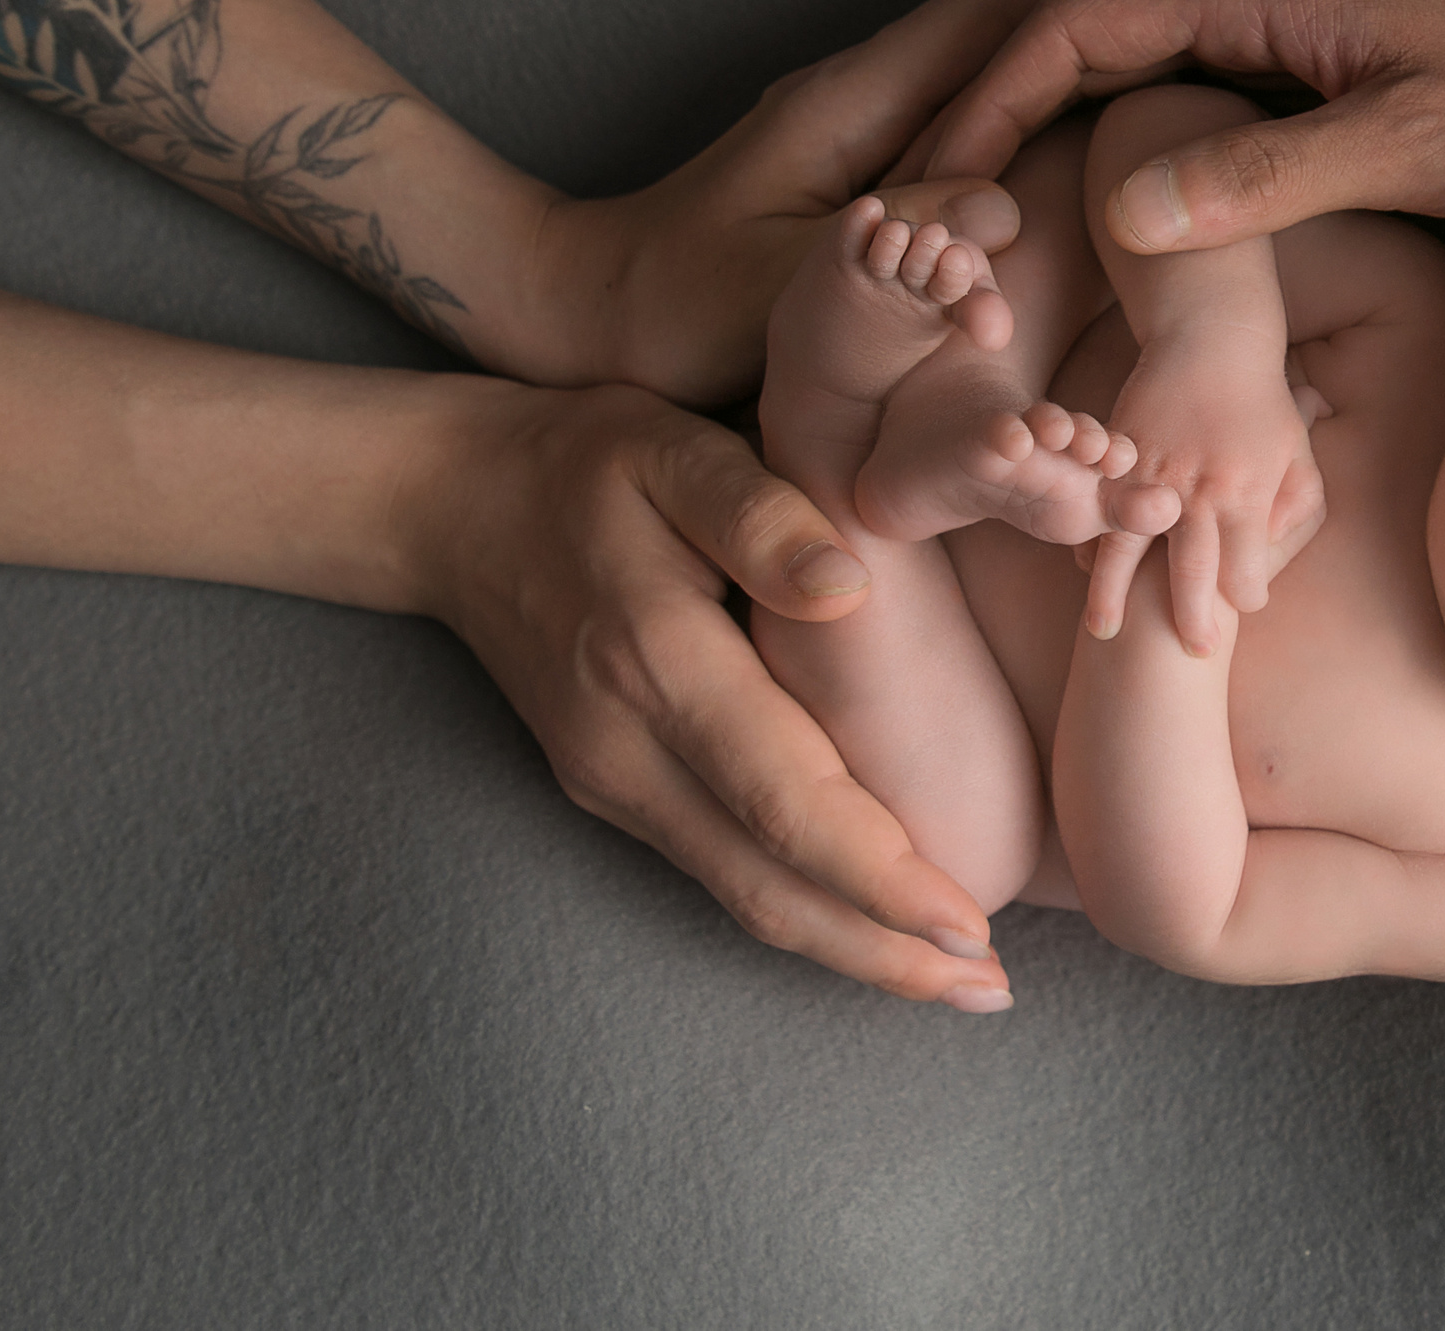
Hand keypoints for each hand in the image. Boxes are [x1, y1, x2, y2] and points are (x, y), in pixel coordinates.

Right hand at [405, 377, 1017, 1010]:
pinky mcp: (613, 790)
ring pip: (742, 896)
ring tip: (958, 983)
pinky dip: (803, 912)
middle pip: (768, 885)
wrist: (449, 504)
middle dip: (883, 952)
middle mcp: (627, 749)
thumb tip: (845, 591)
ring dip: (850, 950)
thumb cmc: (586, 463)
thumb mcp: (674, 451)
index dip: (880, 879)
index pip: (785, 801)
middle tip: (994, 994)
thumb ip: (760, 515)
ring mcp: (612, 782)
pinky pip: (720, 871)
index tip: (970, 929)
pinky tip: (871, 929)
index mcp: (656, 663)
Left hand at [520, 0, 1214, 405]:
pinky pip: (972, 107)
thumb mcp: (785, 289)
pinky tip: (1092, 112)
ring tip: (1178, 34)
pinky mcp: (861, 162)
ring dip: (1081, 38)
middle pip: (1006, 15)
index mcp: (851, 102)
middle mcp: (861, 91)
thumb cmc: (676, 312)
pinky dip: (1041, 95)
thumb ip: (891, 254)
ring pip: (992, 55)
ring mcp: (860, 120)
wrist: (587, 311)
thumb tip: (999, 211)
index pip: (994, 17)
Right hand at [909, 0, 1444, 250]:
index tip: (933, 186)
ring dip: (1052, 131)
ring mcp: (1286, 21)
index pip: (1073, 30)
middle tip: (932, 211)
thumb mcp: (1407, 145)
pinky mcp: (1318, 61)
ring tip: (991, 215)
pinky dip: (1128, 141)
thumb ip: (1267, 177)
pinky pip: (1189, 91)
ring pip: (1131, 67)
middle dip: (995, 118)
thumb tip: (1126, 209)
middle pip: (1081, 40)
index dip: (989, 107)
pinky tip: (1108, 206)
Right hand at [1080, 334, 1325, 654]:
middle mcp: (1198, 490)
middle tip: (1191, 656)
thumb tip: (1273, 564)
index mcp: (1246, 495)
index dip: (1248, 597)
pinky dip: (1091, 542)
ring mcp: (1152, 474)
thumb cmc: (1264, 407)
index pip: (1246, 571)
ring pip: (1127, 546)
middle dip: (1191, 619)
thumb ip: (1296, 513)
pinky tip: (1087, 570)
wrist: (1212, 340)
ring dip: (1115, 594)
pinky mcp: (1119, 458)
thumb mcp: (1298, 458)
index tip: (1244, 607)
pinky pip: (1099, 509)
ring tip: (1107, 634)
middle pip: (1191, 571)